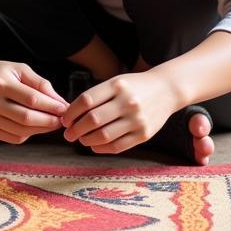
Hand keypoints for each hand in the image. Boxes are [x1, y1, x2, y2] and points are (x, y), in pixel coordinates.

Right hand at [0, 55, 66, 142]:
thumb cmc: (0, 73)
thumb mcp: (20, 70)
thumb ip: (41, 84)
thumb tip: (61, 102)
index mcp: (0, 83)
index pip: (32, 99)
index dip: (51, 106)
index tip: (65, 108)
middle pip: (27, 118)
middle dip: (49, 121)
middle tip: (63, 120)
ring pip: (22, 131)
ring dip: (42, 129)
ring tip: (52, 123)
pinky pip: (14, 137)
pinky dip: (29, 134)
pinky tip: (35, 126)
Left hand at [60, 70, 179, 153]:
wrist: (166, 90)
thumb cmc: (134, 86)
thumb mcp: (115, 82)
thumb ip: (96, 96)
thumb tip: (72, 116)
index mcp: (117, 86)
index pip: (86, 100)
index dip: (71, 112)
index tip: (64, 119)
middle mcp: (128, 102)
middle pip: (93, 120)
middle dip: (76, 129)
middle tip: (68, 133)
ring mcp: (137, 120)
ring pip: (104, 135)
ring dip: (86, 139)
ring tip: (81, 139)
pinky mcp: (144, 135)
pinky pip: (118, 146)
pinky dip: (101, 148)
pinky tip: (94, 145)